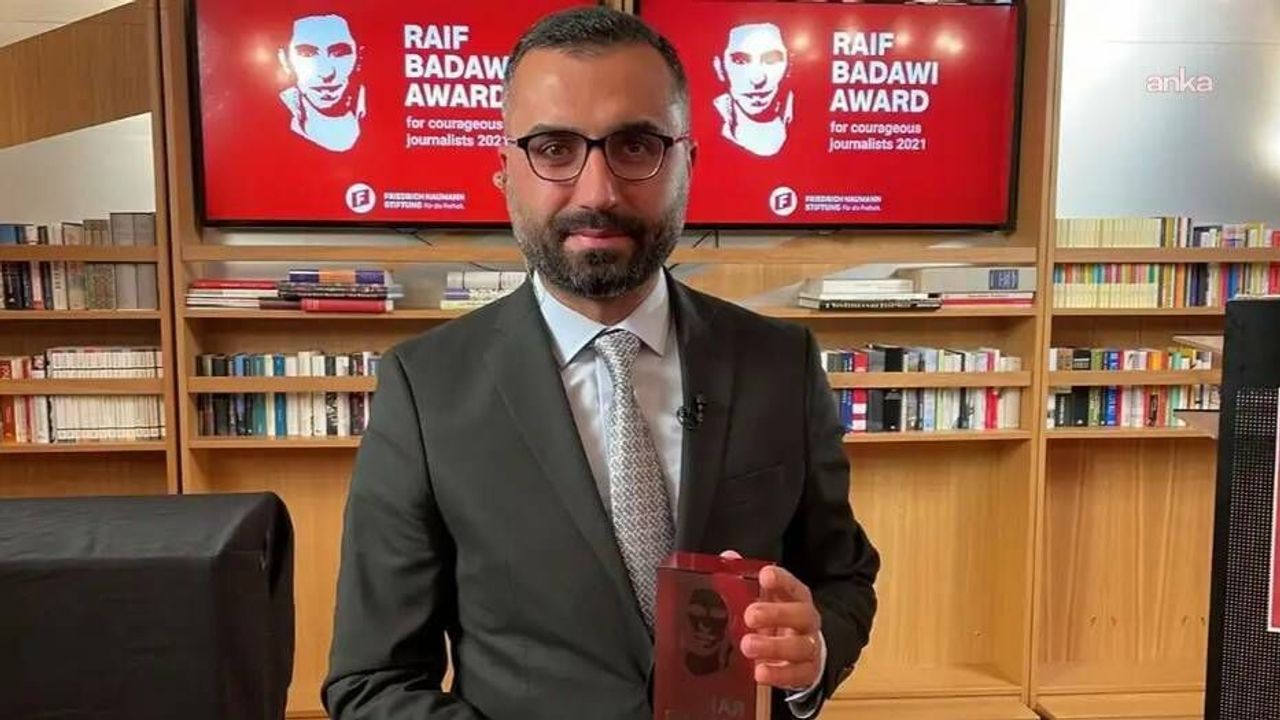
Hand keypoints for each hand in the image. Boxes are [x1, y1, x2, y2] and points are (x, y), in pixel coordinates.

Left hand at [721, 551, 821, 690]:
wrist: (799, 654)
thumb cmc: (774, 621)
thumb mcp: (761, 600)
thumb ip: (744, 579)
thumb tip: (727, 557)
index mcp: (795, 598)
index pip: (793, 585)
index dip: (781, 580)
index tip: (765, 575)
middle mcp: (806, 621)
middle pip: (801, 614)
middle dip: (776, 614)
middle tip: (750, 615)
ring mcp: (809, 648)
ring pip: (800, 646)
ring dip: (774, 647)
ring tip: (747, 646)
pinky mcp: (807, 672)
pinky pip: (798, 674)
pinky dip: (779, 675)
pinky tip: (759, 673)